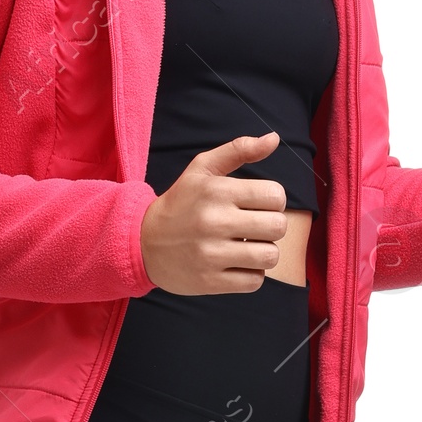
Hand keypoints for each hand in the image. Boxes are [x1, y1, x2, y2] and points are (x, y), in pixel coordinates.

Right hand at [140, 132, 288, 293]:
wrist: (142, 243)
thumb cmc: (180, 203)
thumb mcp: (202, 170)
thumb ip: (239, 150)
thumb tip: (274, 138)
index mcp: (216, 191)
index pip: (276, 196)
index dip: (273, 200)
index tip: (257, 205)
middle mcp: (214, 221)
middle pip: (278, 226)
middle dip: (272, 226)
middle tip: (254, 227)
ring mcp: (211, 254)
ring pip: (270, 256)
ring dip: (264, 252)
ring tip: (246, 247)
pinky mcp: (209, 282)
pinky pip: (255, 282)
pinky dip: (251, 274)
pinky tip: (235, 264)